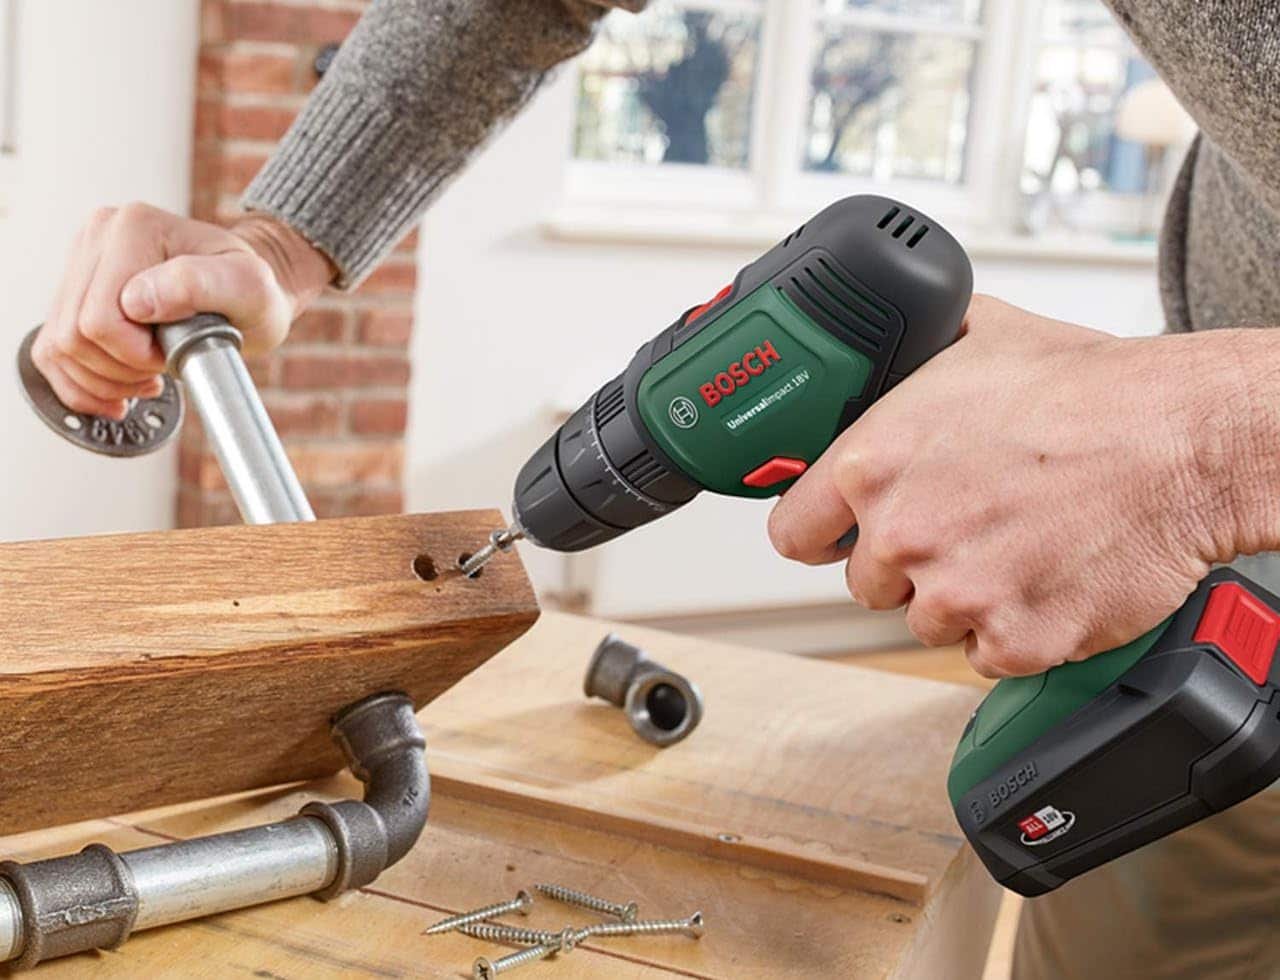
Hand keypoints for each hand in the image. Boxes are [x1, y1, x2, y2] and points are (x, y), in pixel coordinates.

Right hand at [30, 204, 333, 418]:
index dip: (137, 355)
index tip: (176, 351)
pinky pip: (52, 351)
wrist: (251, 293)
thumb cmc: (255, 292)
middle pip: (73, 335)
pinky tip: (119, 391)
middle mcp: (99, 236)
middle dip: (120, 369)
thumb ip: (197, 285)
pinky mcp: (75, 292)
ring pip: (58, 347)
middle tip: (163, 364)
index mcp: (134, 228)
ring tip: (147, 375)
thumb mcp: (248, 287)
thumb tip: (136, 301)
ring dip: (102, 379)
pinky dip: (83, 383)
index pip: (100, 319)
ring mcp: (82, 262)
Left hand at [767, 296, 1250, 677]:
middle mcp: (903, 533)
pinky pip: (986, 653)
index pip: (794, 533)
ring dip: (961, 597)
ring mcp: (957, 593)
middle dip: (906, 563)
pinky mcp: (1015, 639)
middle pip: (866, 583)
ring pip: (926, 620)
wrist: (1183, 439)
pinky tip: (1045, 576)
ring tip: (1016, 543)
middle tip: (965, 525)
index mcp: (873, 464)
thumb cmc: (1089, 389)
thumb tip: (883, 354)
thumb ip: (907, 359)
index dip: (821, 534)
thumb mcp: (975, 336)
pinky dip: (1014, 629)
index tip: (839, 535)